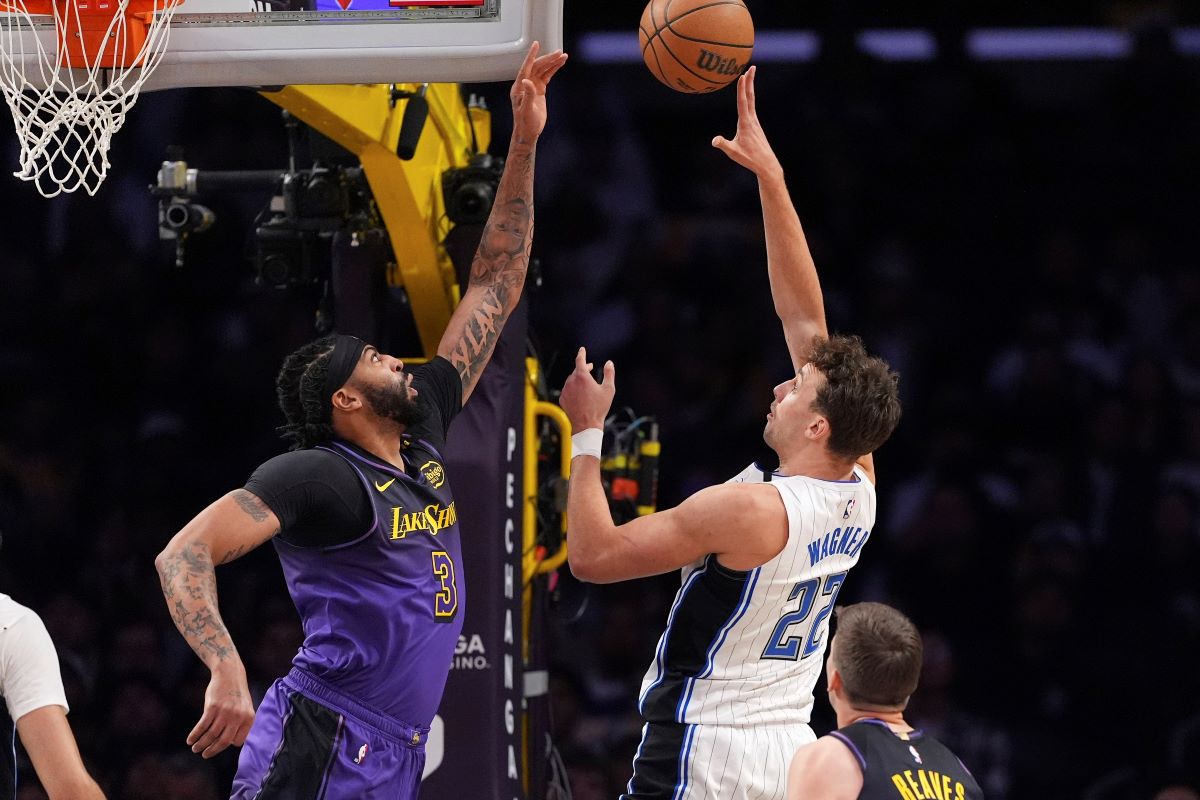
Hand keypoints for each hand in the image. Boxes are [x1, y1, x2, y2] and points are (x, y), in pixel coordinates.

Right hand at [188, 661, 254, 758]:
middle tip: (204, 755)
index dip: (228, 744)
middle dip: (212, 751)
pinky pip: (202, 726)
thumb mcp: (244, 707)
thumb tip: (229, 743)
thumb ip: (240, 723)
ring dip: (201, 744)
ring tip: (195, 748)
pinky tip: (190, 740)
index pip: (238, 741)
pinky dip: (195, 735)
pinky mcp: (212, 707)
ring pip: (211, 735)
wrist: (229, 673)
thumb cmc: (236, 693)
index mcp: (248, 718)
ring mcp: (225, 712)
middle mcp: (238, 717)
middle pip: (223, 741)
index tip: (218, 745)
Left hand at [510, 41, 568, 146]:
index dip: (531, 56)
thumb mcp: (527, 110)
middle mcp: (524, 84)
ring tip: (563, 56)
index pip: (525, 68)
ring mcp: (532, 86)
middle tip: (559, 53)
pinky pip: (547, 76)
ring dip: (552, 62)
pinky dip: (553, 69)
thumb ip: (528, 95)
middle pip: (537, 67)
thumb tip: (526, 81)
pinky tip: (560, 64)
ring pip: (543, 70)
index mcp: (519, 87)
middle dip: (548, 59)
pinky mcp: (539, 90)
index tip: (536, 44)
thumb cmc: (526, 123)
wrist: (529, 132)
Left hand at [560, 347, 615, 430]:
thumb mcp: (609, 389)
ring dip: (578, 379)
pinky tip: (580, 394)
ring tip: (586, 383)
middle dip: (583, 368)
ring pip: (571, 380)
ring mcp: (565, 390)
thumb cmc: (599, 407)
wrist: (586, 425)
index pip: (580, 360)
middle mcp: (571, 381)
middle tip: (590, 368)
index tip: (582, 350)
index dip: (582, 353)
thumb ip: (609, 373)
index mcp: (582, 376)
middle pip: (576, 370)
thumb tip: (609, 363)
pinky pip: (567, 390)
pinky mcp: (562, 398)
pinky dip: (573, 389)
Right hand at [711, 66, 782, 181]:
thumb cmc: (750, 158)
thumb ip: (723, 145)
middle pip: (750, 96)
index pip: (743, 102)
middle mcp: (752, 119)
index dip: (741, 89)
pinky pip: (751, 107)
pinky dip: (749, 97)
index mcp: (746, 123)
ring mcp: (755, 122)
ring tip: (749, 75)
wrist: (766, 164)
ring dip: (750, 87)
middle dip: (750, 81)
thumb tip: (714, 141)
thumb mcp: (734, 152)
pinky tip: (748, 96)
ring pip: (752, 100)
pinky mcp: (755, 126)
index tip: (742, 75)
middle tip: (752, 67)